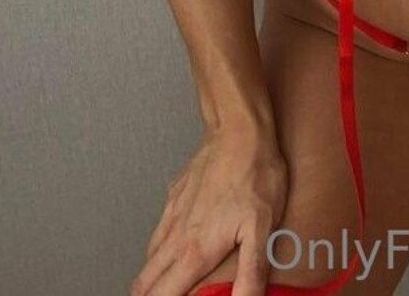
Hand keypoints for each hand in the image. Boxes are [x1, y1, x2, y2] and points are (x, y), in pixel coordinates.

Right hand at [130, 121, 289, 295]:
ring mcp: (172, 214)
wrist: (239, 129)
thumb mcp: (262, 228)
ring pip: (149, 259)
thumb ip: (250, 274)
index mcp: (195, 251)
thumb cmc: (255, 174)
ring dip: (150, 279)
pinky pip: (158, 232)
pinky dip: (156, 251)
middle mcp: (177, 237)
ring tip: (161, 289)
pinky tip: (170, 250)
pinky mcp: (175, 197)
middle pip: (145, 284)